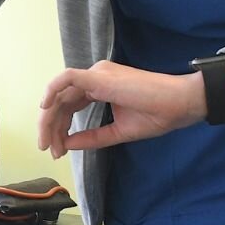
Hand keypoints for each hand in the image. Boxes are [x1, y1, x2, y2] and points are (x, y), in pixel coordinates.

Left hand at [38, 60, 204, 155]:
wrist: (179, 104)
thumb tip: (68, 144)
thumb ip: (93, 137)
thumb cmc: (157, 115)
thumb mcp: (118, 131)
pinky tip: (45, 110)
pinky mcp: (99, 77)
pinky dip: (51, 91)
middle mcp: (95, 77)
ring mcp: (96, 75)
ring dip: (49, 119)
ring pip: (59, 93)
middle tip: (48, 150)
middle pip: (61, 100)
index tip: (58, 150)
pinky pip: (66, 79)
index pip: (69, 105)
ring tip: (49, 143)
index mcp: (99, 87)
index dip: (59, 127)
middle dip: (50, 126)